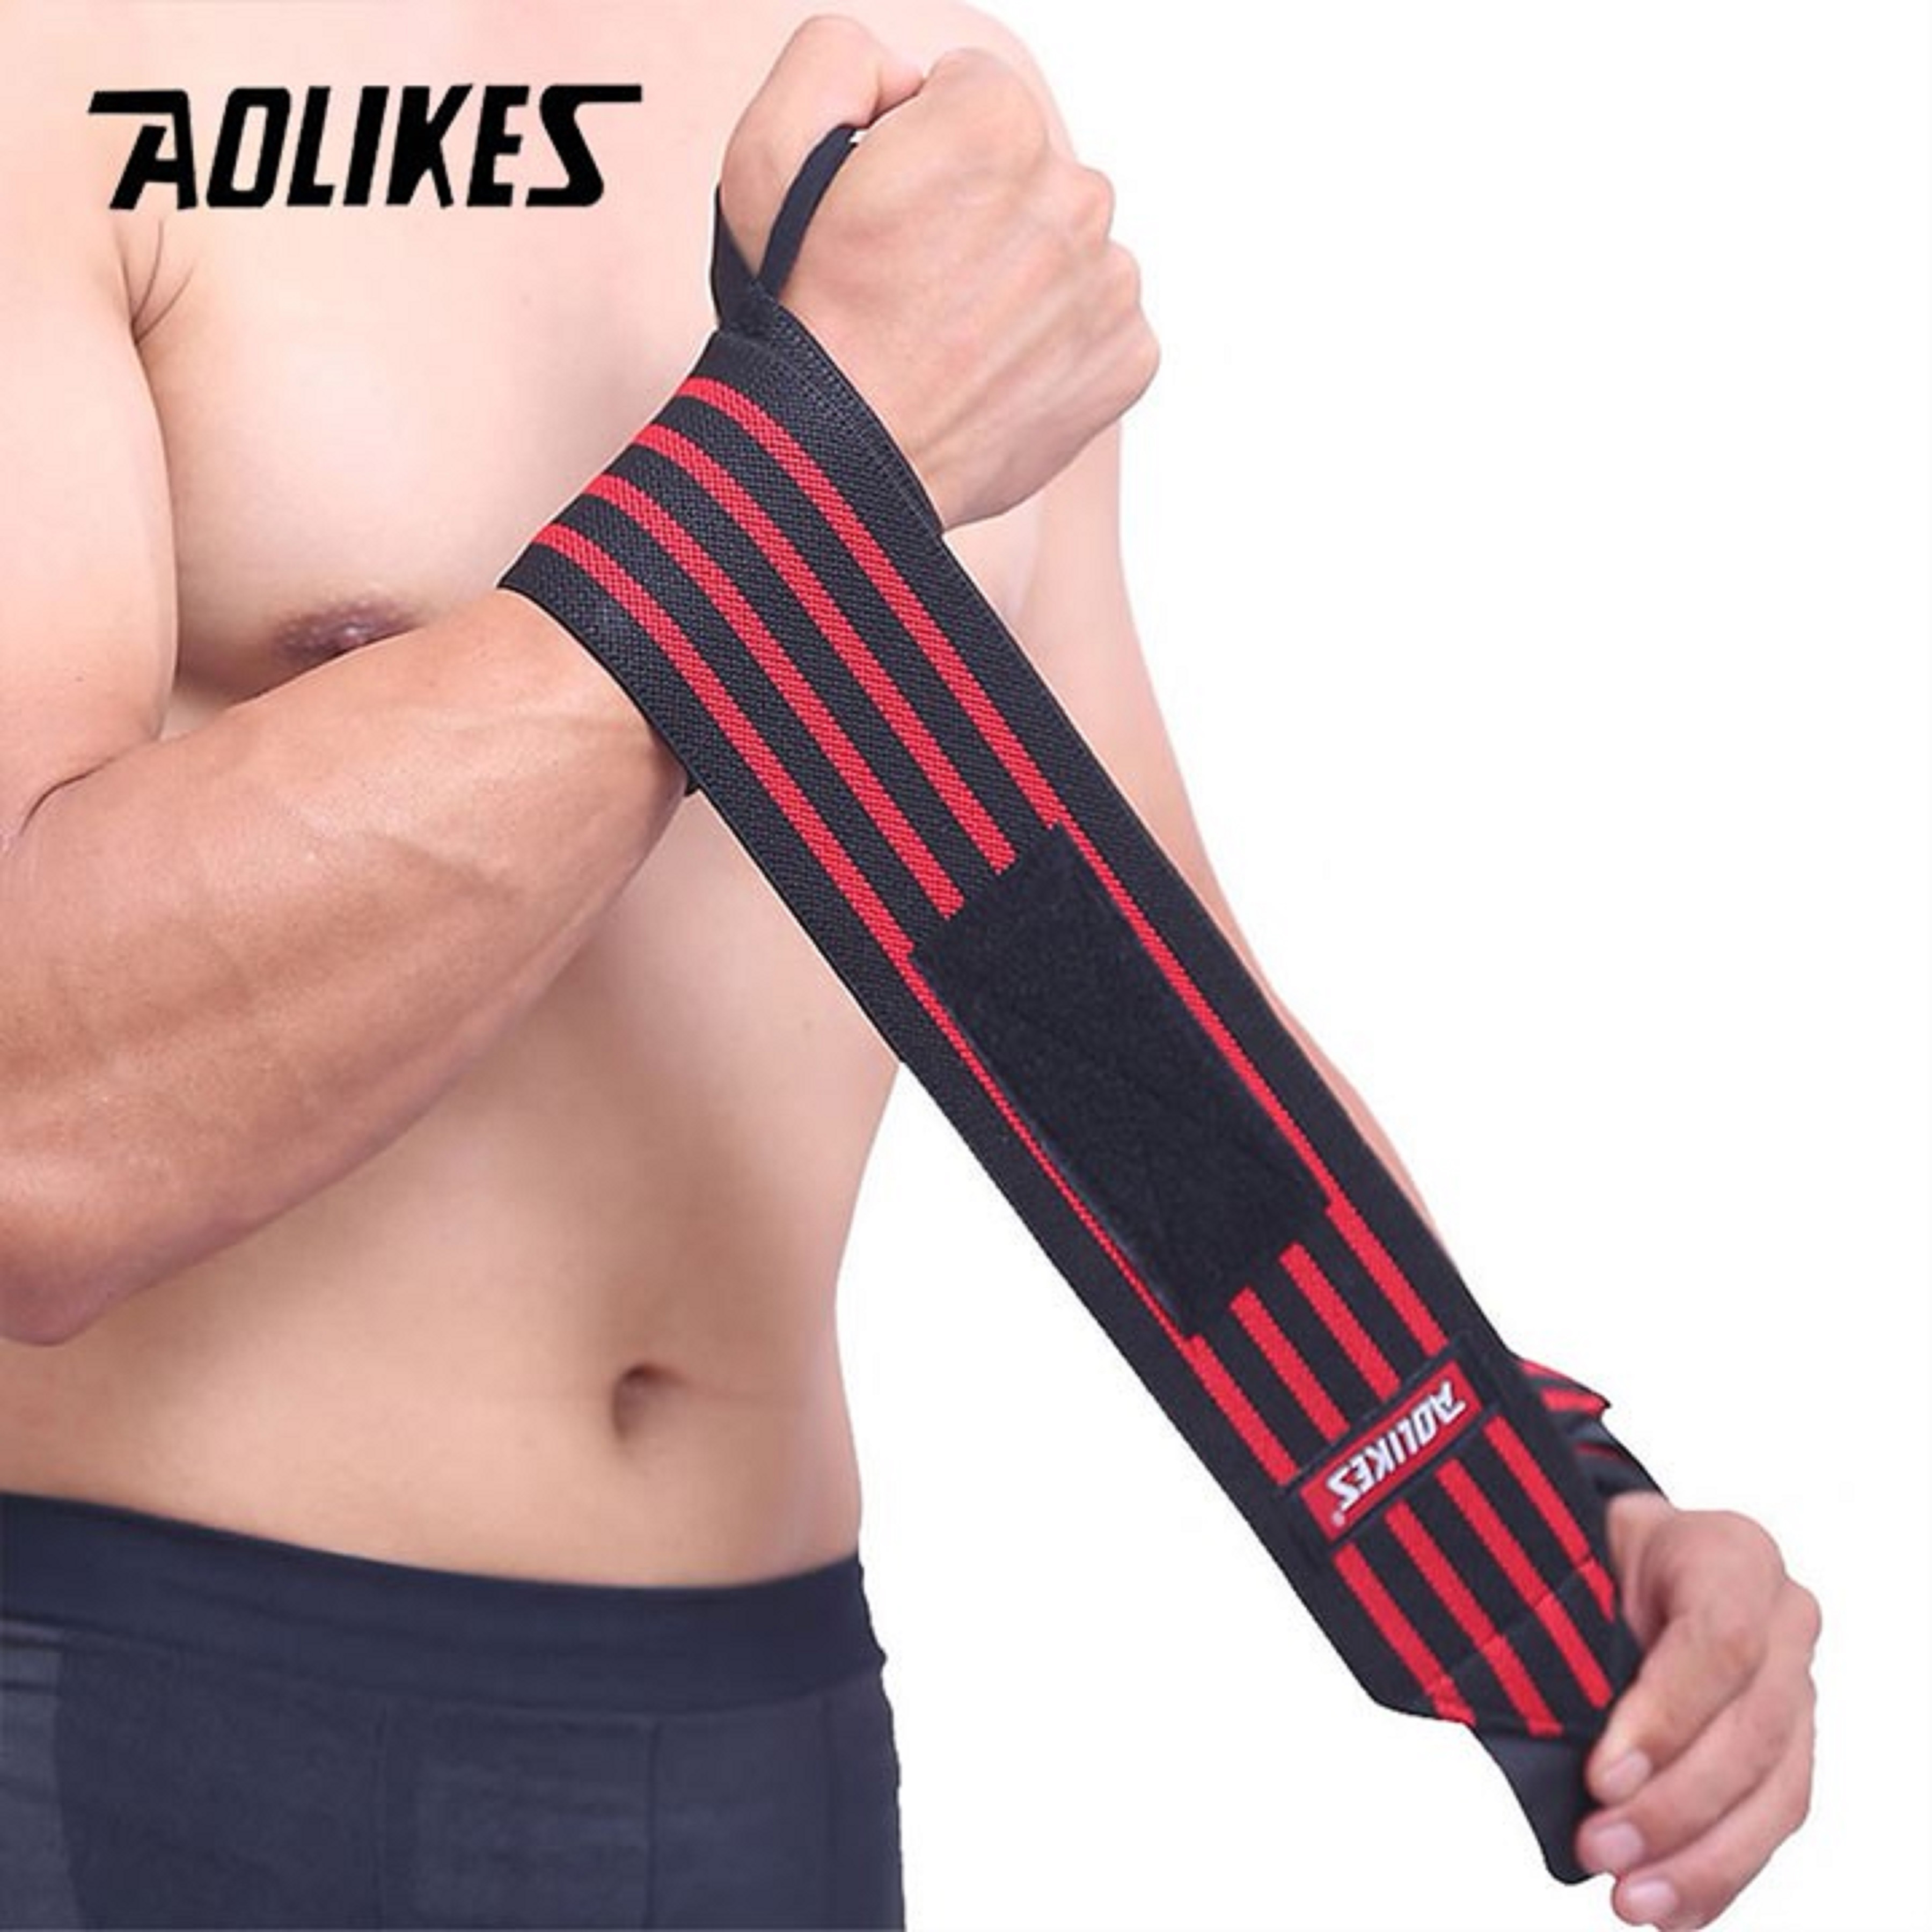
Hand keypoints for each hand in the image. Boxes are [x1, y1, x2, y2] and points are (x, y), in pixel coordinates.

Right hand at [719, 15, 1157, 528]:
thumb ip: (836, 56)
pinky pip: (1101, 326)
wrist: (844, 463)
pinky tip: (996, 375)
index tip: (893, 216)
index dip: (921, 150)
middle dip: (983, 211)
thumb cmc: (806, 319)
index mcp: (996, 124)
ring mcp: (1109, 282)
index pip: (973, 94)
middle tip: (919, 285)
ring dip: (1024, 280)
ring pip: (1070, 250)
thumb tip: (911, 77)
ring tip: (955, 336)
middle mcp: (1073, 194)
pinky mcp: (1128, 357)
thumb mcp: (766, 150)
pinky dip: (1056, 348)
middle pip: (1032, 174)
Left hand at [1577, 1494, 1819, 1926]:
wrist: (1626, 1560)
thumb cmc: (1594, 1556)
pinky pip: (1771, 1821)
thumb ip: (1565, 1625)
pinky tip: (1673, 1909)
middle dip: (1674, 1806)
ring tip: (1632, 1898)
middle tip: (1601, 1847)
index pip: (1721, 1640)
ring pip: (1774, 1791)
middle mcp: (1783, 1619)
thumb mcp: (1569, 1558)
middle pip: (1752, 1730)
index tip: (1602, 1775)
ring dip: (1701, 1858)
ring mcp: (1797, 1689)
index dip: (1665, 1716)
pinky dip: (1719, 1873)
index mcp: (1731, 1554)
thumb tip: (1543, 1721)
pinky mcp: (1791, 1749)